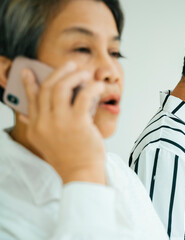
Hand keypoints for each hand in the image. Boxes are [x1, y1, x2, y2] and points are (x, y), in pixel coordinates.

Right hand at [20, 62, 105, 183]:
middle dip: (58, 72)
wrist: (81, 174)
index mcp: (36, 128)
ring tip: (85, 74)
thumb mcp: (46, 142)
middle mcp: (44, 123)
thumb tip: (25, 113)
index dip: (29, 84)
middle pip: (46, 88)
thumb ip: (38, 126)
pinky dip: (92, 87)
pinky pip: (84, 96)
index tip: (27, 72)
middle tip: (70, 66)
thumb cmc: (70, 158)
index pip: (31, 100)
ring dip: (74, 76)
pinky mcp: (78, 123)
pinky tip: (98, 86)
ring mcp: (60, 122)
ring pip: (62, 87)